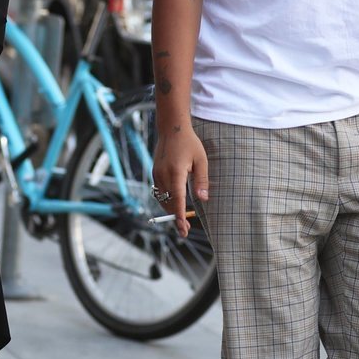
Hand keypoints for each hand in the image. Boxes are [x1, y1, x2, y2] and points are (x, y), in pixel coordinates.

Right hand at [153, 123, 209, 237]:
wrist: (172, 129)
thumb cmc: (189, 143)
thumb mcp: (201, 161)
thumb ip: (201, 181)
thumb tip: (203, 200)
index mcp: (176, 173)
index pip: (177, 200)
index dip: (179, 217)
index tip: (183, 230)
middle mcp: (163, 175)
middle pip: (168, 203)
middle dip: (175, 217)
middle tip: (186, 227)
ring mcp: (157, 174)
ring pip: (162, 199)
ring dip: (170, 209)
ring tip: (181, 218)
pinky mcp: (154, 173)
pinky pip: (159, 192)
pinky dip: (165, 200)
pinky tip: (174, 203)